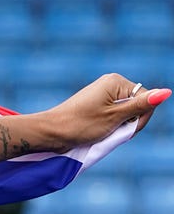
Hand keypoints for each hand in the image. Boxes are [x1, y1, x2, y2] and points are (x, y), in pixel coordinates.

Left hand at [43, 74, 166, 147]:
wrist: (51, 132)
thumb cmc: (81, 125)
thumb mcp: (115, 117)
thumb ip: (142, 106)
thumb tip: (167, 92)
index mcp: (116, 81)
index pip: (147, 101)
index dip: (139, 119)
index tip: (120, 127)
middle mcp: (111, 83)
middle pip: (138, 107)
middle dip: (129, 123)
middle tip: (110, 131)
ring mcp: (104, 93)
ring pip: (127, 114)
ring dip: (120, 126)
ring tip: (103, 131)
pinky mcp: (98, 104)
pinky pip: (115, 116)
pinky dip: (112, 126)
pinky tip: (100, 131)